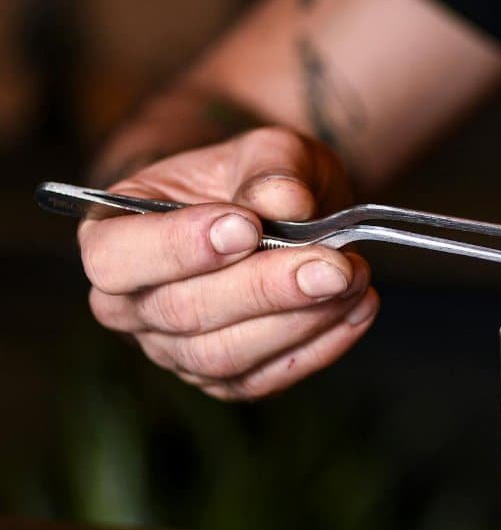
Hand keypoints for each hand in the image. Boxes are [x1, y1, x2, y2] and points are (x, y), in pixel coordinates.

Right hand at [80, 127, 378, 399]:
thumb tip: (285, 204)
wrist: (284, 212)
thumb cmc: (256, 177)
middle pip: (182, 313)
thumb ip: (271, 169)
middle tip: (332, 264)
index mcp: (112, 233)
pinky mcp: (225, 378)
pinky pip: (265, 378)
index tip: (246, 226)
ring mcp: (173, 350)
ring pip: (224, 356)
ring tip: (354, 277)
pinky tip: (359, 307)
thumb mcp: (267, 150)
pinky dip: (320, 346)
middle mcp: (129, 304)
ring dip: (299, 321)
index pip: (116, 258)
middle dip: (265, 289)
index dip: (178, 248)